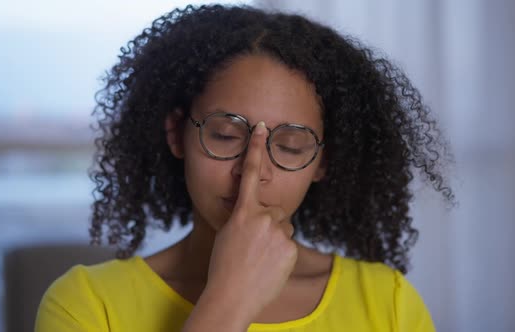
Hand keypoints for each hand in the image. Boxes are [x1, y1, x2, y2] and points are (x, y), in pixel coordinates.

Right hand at [204, 121, 297, 322]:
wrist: (232, 296)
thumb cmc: (223, 266)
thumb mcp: (227, 234)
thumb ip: (245, 219)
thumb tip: (260, 216)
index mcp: (242, 212)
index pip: (250, 173)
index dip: (256, 149)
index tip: (262, 128)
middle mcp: (262, 218)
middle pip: (276, 210)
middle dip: (270, 223)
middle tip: (256, 245)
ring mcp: (279, 233)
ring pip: (284, 228)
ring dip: (277, 239)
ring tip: (261, 258)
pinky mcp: (291, 248)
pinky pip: (290, 244)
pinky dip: (282, 253)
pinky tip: (270, 267)